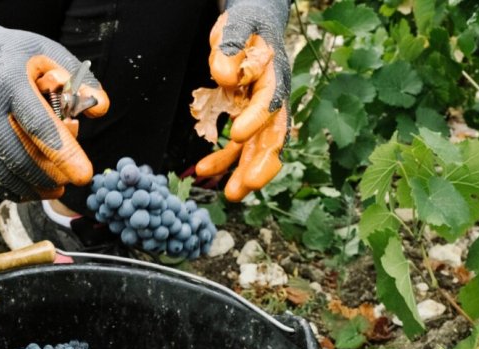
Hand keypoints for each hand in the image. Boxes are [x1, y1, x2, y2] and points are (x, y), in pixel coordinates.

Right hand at [0, 8, 108, 200]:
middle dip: (47, 177)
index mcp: (10, 82)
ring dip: (29, 189)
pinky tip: (26, 189)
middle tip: (67, 184)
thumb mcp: (50, 54)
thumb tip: (100, 108)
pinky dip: (6, 190)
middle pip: (16, 156)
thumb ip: (80, 81)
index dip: (62, 153)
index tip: (83, 175)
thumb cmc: (15, 56)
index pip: (38, 124)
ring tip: (52, 189)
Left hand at [195, 0, 290, 201]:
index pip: (269, 100)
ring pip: (257, 147)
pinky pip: (237, 145)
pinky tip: (203, 170)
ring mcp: (262, 112)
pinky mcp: (248, 119)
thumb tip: (224, 75)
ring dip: (245, 171)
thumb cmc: (247, 23)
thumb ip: (231, 47)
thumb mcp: (238, 25)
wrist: (255, 24)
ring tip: (232, 195)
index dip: (256, 118)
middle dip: (261, 162)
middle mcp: (273, 97)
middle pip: (273, 134)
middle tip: (248, 185)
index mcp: (274, 74)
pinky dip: (222, 158)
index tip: (237, 134)